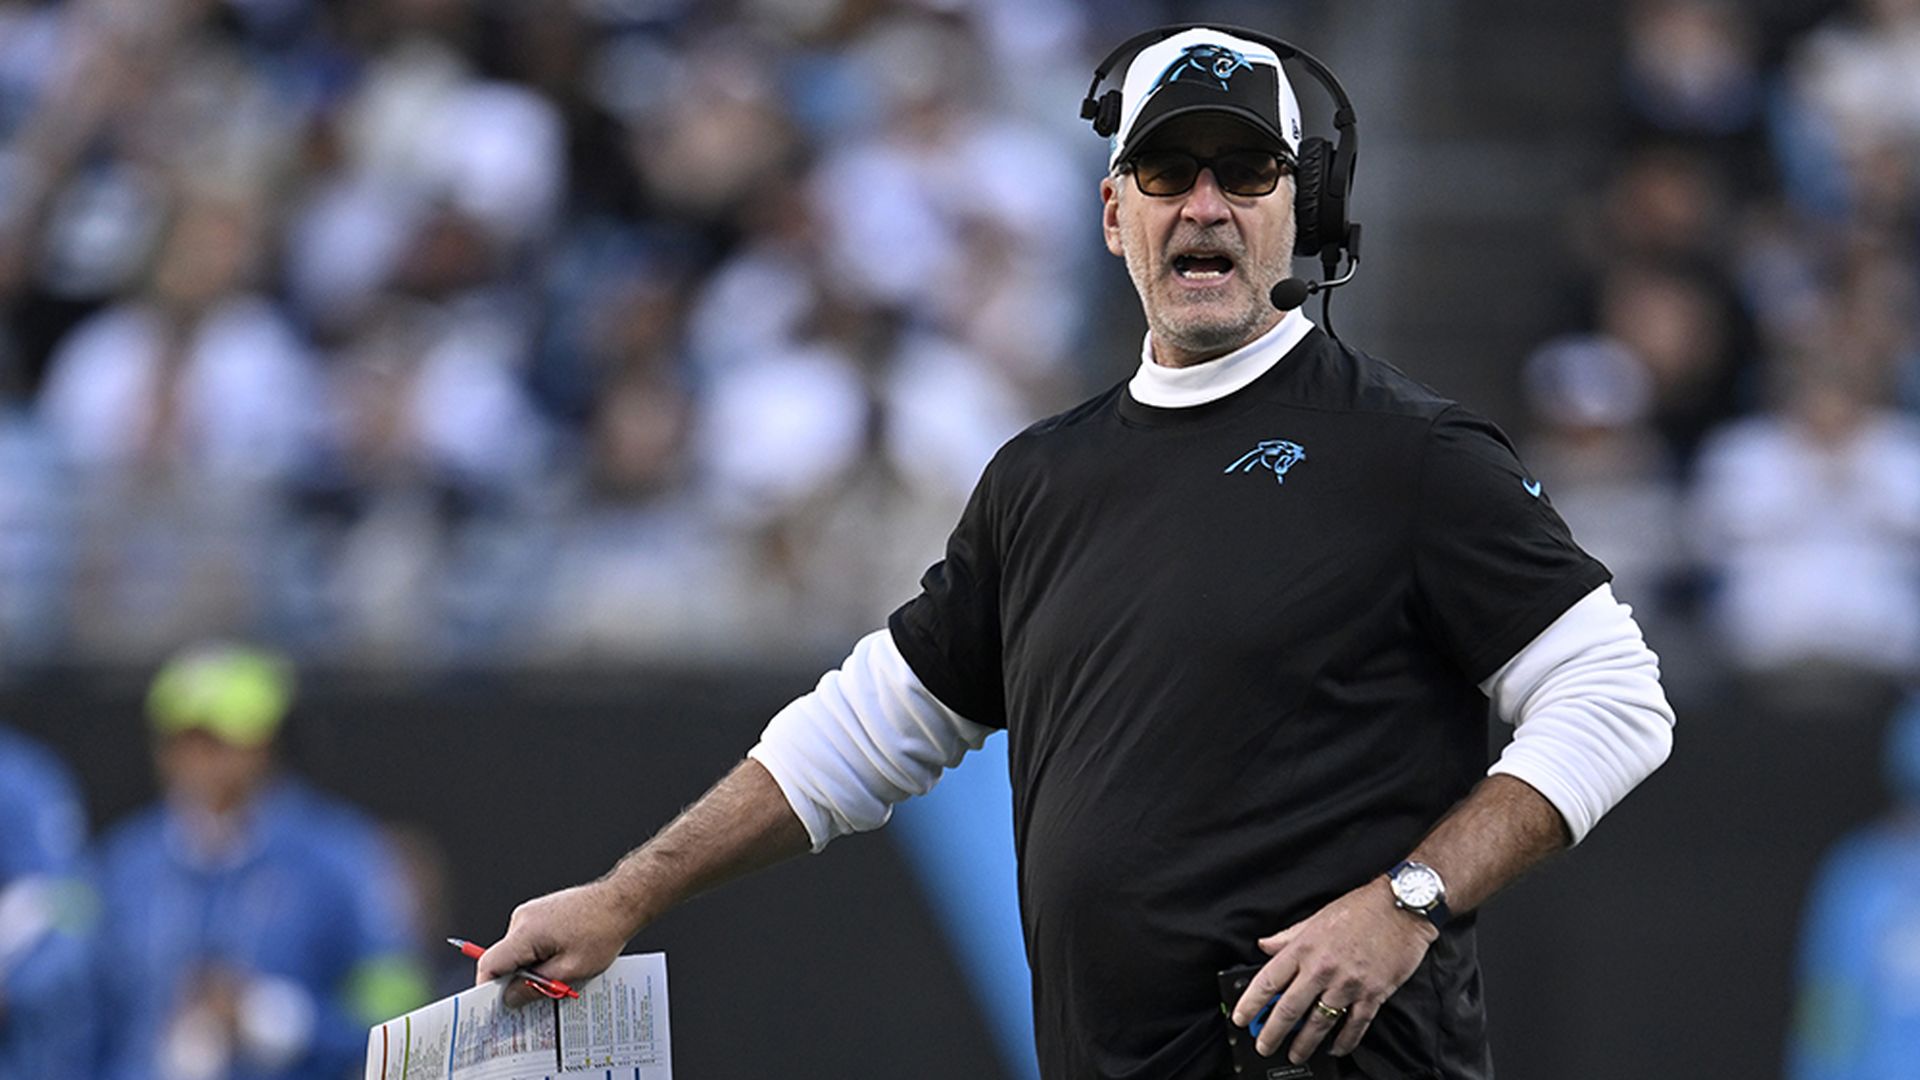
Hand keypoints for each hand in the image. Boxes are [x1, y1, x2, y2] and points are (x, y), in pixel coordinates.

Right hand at [476, 878, 643, 996]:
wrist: (622, 900)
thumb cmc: (602, 931)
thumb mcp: (570, 971)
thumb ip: (535, 987)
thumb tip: (509, 998)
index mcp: (525, 932)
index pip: (489, 964)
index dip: (489, 988)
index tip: (497, 1006)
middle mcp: (522, 919)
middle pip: (504, 959)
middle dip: (518, 980)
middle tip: (541, 995)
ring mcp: (530, 913)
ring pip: (518, 951)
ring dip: (532, 967)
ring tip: (562, 972)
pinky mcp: (539, 912)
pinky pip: (529, 940)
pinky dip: (539, 954)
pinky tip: (563, 958)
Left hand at [1229, 877, 1437, 1062]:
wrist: (1403, 907)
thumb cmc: (1361, 908)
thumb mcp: (1317, 917)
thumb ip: (1289, 936)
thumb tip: (1265, 946)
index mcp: (1304, 948)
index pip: (1268, 981)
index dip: (1251, 1003)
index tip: (1241, 1018)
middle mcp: (1322, 968)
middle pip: (1289, 1009)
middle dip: (1272, 1033)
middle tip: (1264, 1046)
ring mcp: (1348, 984)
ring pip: (1319, 1023)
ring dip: (1304, 1044)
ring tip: (1295, 1054)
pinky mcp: (1373, 994)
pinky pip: (1355, 1026)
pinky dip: (1344, 1042)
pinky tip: (1335, 1048)